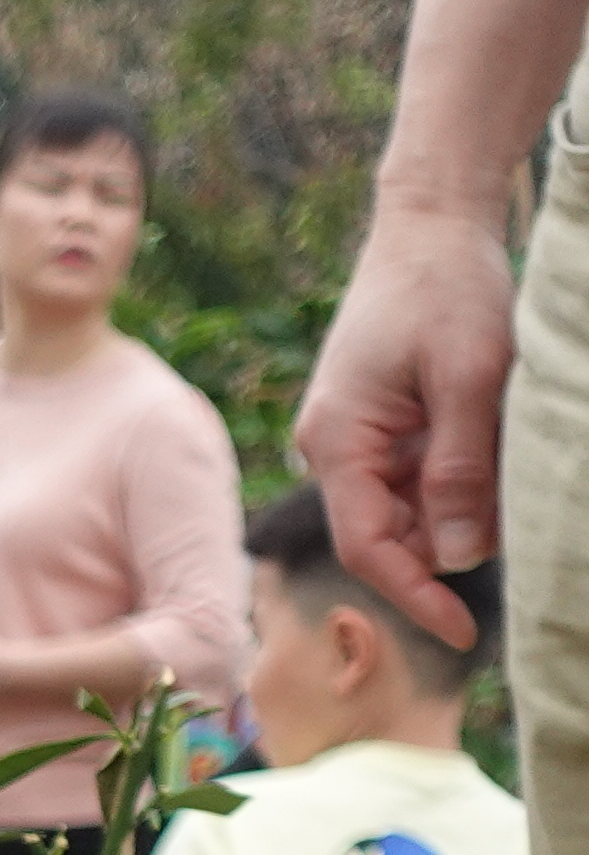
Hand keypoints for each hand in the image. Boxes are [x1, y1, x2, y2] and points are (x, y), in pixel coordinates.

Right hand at [296, 202, 522, 643]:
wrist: (428, 222)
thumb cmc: (444, 288)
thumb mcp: (467, 378)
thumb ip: (459, 470)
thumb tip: (458, 558)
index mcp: (338, 443)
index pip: (369, 547)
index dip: (416, 595)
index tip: (466, 633)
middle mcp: (333, 448)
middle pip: (388, 533)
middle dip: (448, 544)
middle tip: (521, 520)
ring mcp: (354, 436)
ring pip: (406, 507)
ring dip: (459, 504)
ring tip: (505, 452)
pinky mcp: (378, 421)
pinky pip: (415, 474)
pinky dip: (457, 477)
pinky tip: (490, 442)